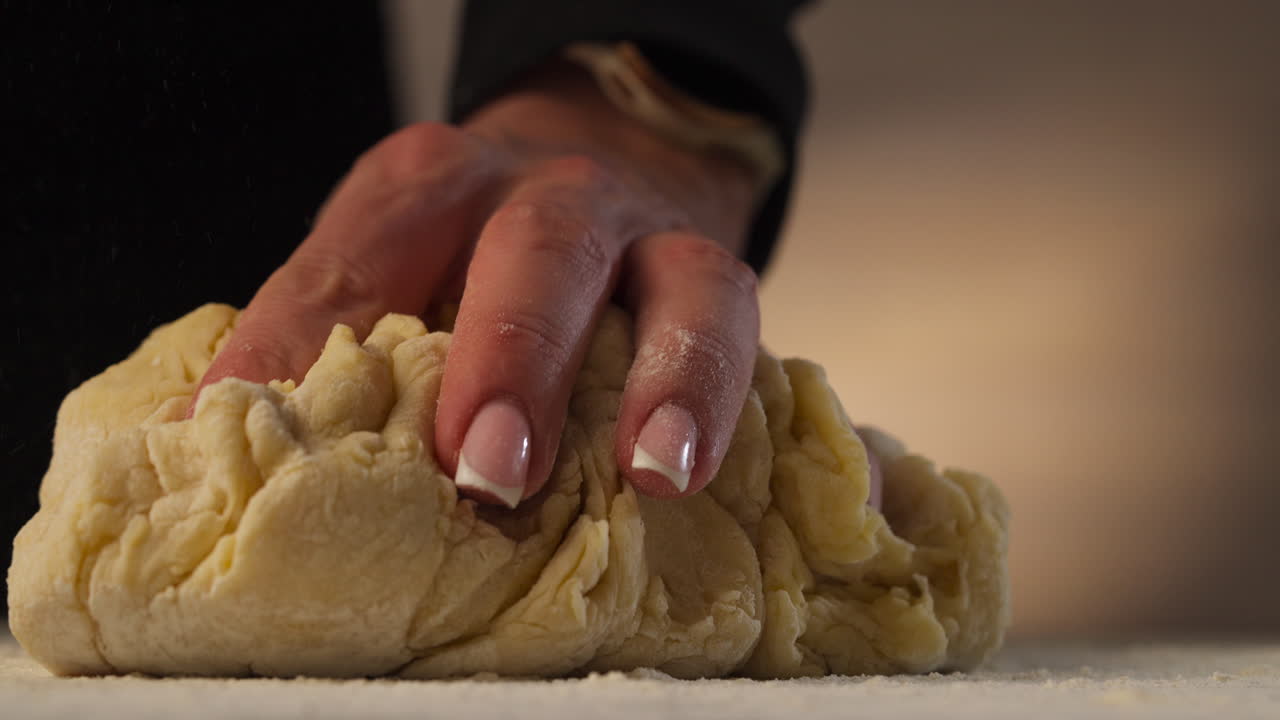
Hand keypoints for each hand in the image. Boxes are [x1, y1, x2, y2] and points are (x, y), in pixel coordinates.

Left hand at [190, 60, 767, 507]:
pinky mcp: (714, 267)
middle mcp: (544, 190)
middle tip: (486, 469)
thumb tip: (238, 452)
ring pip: (672, 280)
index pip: (353, 263)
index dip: (297, 349)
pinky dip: (713, 395)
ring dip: (660, 377)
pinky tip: (688, 470)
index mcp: (428, 187)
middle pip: (533, 254)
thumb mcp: (400, 264)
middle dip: (511, 359)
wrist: (608, 156)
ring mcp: (643, 227)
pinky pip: (734, 321)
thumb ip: (344, 341)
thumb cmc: (478, 253)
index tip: (246, 437)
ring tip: (646, 469)